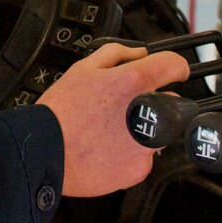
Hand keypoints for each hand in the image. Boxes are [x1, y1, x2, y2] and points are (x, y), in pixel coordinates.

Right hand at [35, 43, 189, 195]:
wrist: (46, 151)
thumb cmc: (60, 112)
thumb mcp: (82, 69)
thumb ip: (117, 54)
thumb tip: (139, 54)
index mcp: (134, 83)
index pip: (175, 66)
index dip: (174, 67)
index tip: (172, 72)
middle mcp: (147, 113)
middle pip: (171, 102)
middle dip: (155, 102)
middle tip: (124, 108)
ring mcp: (146, 144)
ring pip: (159, 133)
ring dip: (144, 130)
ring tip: (111, 133)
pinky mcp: (140, 169)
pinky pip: (144, 159)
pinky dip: (131, 155)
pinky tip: (108, 150)